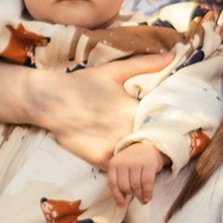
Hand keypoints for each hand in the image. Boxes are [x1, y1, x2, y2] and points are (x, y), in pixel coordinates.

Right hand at [29, 53, 173, 166]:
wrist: (51, 101)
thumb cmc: (83, 83)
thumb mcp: (115, 71)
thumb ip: (145, 64)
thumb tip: (172, 54)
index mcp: (134, 109)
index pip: (162, 122)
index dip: (167, 125)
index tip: (171, 126)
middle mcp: (126, 130)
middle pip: (151, 142)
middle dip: (155, 142)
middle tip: (156, 142)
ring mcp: (113, 146)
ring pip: (137, 158)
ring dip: (140, 156)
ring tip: (142, 154)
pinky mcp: (100, 158)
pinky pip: (120, 167)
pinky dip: (124, 165)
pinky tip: (125, 160)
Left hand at [107, 141, 169, 207]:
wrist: (149, 147)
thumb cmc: (134, 162)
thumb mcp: (122, 169)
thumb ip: (119, 183)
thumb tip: (120, 204)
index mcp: (114, 164)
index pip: (113, 183)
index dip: (117, 196)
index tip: (122, 205)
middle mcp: (124, 162)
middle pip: (125, 186)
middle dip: (131, 195)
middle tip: (137, 198)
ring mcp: (136, 162)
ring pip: (136, 186)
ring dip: (140, 196)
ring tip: (143, 200)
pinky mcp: (149, 164)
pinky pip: (147, 183)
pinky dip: (148, 193)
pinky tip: (148, 198)